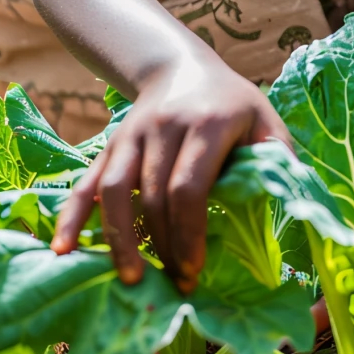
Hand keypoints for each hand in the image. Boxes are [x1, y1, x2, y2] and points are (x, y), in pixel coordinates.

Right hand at [51, 54, 290, 291]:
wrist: (180, 67)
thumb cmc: (232, 105)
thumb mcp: (266, 123)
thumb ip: (278, 162)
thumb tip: (290, 212)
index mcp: (207, 124)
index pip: (188, 185)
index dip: (188, 232)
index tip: (193, 269)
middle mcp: (164, 127)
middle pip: (151, 195)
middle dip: (162, 245)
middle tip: (175, 285)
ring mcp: (131, 135)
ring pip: (114, 191)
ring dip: (119, 239)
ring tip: (130, 279)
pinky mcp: (109, 146)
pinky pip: (87, 183)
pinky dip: (72, 217)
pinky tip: (63, 250)